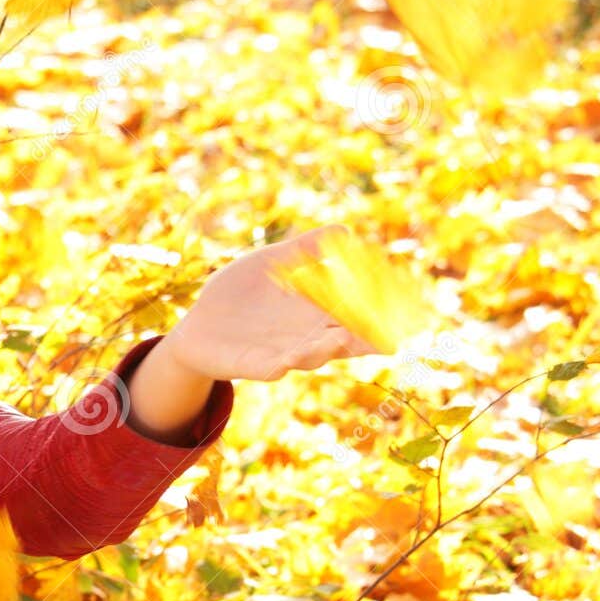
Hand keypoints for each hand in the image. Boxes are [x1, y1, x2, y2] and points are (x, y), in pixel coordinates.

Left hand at [156, 225, 379, 382]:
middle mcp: (302, 339)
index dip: (376, 317)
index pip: (353, 317)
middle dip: (360, 340)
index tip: (403, 316)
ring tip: (338, 340)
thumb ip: (305, 250)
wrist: (197, 326)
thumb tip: (346, 231)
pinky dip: (276, 366)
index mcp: (313, 315)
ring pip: (308, 357)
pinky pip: (266, 369)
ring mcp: (277, 354)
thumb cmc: (238, 295)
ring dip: (322, 350)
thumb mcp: (272, 264)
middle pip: (340, 343)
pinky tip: (284, 363)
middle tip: (385, 338)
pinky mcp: (248, 366)